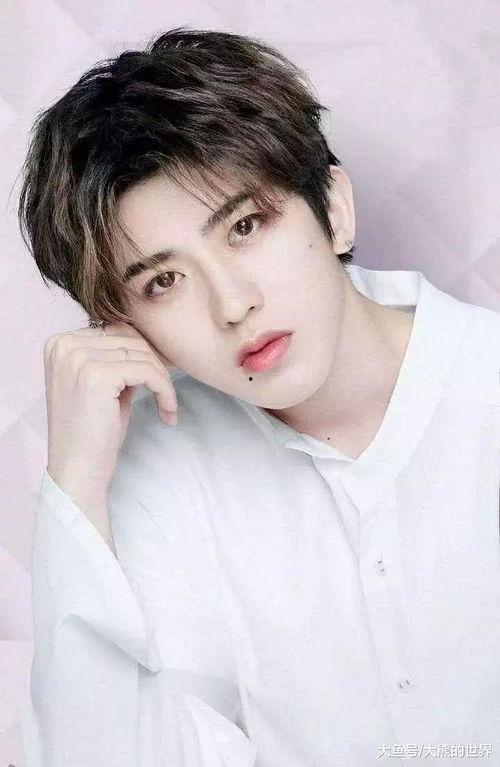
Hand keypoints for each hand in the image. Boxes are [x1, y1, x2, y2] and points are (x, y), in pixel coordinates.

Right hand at [43, 321, 177, 507]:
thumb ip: (117, 359)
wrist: (77, 469)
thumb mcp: (102, 385)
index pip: (116, 330)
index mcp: (60, 343)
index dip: (144, 353)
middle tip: (168, 393)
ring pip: (143, 355)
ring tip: (167, 406)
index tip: (160, 377)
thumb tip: (151, 341)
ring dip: (163, 380)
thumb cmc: (92, 431)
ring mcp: (77, 358)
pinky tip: (168, 412)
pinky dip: (165, 391)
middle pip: (131, 339)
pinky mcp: (96, 375)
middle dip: (157, 365)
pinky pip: (148, 372)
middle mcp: (64, 345)